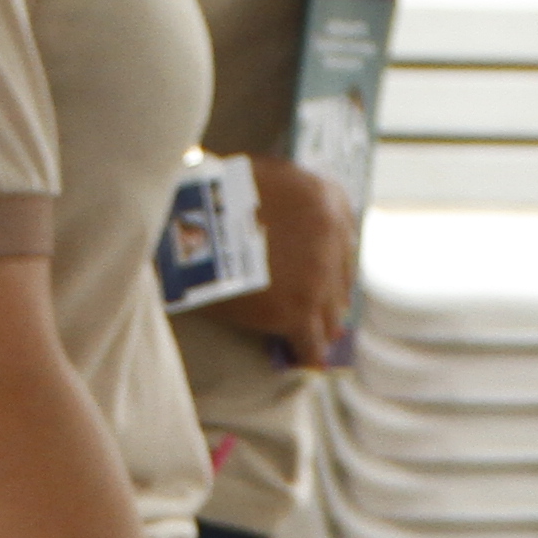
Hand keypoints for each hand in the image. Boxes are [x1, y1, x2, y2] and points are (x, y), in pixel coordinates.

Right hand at [216, 160, 359, 362]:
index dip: (335, 259)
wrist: (191, 218)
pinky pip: (311, 343)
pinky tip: (306, 360)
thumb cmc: (215, 191)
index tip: (328, 271)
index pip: (346, 237)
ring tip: (312, 335)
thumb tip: (288, 223)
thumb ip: (290, 200)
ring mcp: (318, 278)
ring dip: (320, 324)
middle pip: (340, 279)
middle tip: (317, 306)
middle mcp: (332, 237)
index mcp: (326, 198)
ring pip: (331, 314)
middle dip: (329, 293)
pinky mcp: (297, 312)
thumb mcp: (266, 178)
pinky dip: (308, 352)